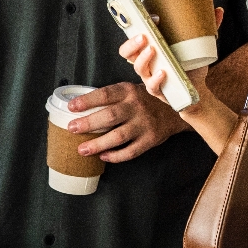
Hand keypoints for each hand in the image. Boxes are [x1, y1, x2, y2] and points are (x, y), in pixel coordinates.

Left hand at [64, 81, 183, 162]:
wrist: (176, 109)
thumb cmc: (144, 99)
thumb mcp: (130, 90)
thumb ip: (111, 97)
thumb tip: (79, 107)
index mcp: (128, 91)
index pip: (105, 94)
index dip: (87, 101)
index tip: (71, 107)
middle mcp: (137, 107)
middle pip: (110, 116)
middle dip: (89, 123)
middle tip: (72, 128)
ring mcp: (144, 124)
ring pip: (119, 136)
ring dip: (98, 144)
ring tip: (82, 149)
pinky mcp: (150, 139)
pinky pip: (131, 151)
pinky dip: (116, 156)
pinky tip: (103, 156)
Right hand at [118, 5, 226, 107]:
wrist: (196, 90)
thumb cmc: (191, 65)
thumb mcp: (197, 44)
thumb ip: (207, 28)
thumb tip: (219, 10)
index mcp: (149, 47)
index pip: (134, 35)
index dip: (137, 25)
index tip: (152, 16)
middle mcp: (145, 61)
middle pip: (126, 52)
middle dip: (132, 43)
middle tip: (144, 35)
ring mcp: (149, 76)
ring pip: (138, 67)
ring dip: (143, 58)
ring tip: (153, 50)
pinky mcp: (157, 90)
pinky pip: (152, 86)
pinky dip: (156, 79)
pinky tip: (163, 72)